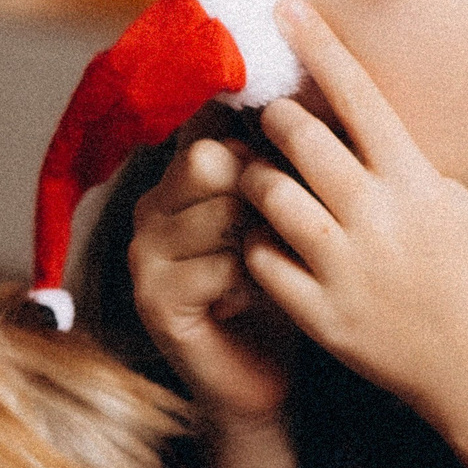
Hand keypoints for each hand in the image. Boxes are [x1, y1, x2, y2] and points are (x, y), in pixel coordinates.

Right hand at [127, 116, 300, 467]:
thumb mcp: (289, 216)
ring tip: (280, 267)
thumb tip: (321, 87)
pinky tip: (264, 302)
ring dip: (264, 240)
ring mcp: (145, 253)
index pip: (207, 119)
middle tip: (289, 226)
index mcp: (181, 176)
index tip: (291, 143)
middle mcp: (151, 206)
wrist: (263, 380)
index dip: (255, 126)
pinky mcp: (155, 300)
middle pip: (208, 158)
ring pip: (218, 212)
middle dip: (261, 188)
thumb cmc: (284, 287)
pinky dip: (256, 284)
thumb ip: (286, 162)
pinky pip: (219, 267)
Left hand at [234, 0, 467, 467]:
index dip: (318, 46)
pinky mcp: (322, 316)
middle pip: (300, 139)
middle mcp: (379, 219)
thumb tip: (358, 121)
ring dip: (254, 178)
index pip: (360, 95)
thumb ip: (405, 165)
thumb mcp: (456, 206)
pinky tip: (262, 238)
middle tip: (265, 115)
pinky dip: (254, 242)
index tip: (284, 8)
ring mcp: (347, 270)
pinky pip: (261, 261)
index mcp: (417, 182)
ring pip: (269, 197)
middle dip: (273, 117)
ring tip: (257, 177)